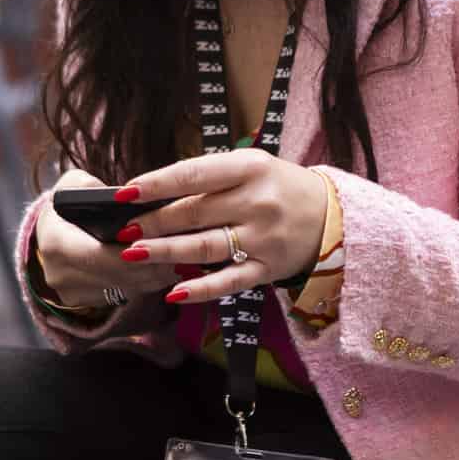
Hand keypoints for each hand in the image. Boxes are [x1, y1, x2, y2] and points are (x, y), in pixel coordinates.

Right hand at [34, 169, 179, 309]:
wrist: (50, 233)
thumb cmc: (66, 204)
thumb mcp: (73, 185)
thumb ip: (93, 187)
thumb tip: (124, 198)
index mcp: (55, 243)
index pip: (99, 254)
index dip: (133, 251)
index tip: (162, 239)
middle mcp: (60, 274)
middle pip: (118, 275)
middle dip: (153, 264)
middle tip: (186, 253)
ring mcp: (72, 293)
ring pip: (125, 288)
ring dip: (156, 276)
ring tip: (186, 262)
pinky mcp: (86, 302)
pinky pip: (124, 294)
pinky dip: (148, 282)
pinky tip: (170, 269)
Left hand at [116, 150, 328, 304]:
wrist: (334, 217)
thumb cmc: (281, 187)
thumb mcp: (252, 167)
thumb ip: (210, 177)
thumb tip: (156, 191)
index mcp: (250, 168)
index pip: (193, 175)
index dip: (156, 184)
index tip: (126, 194)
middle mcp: (257, 202)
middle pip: (194, 213)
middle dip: (153, 222)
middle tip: (124, 230)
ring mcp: (263, 239)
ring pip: (204, 248)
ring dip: (164, 251)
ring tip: (134, 253)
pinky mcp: (268, 269)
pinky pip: (228, 282)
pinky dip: (200, 289)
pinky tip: (174, 292)